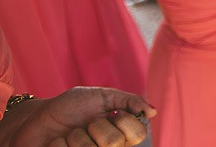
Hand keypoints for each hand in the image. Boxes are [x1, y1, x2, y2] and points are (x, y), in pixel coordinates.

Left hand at [4, 87, 155, 146]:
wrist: (38, 118)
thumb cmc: (71, 106)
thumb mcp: (102, 97)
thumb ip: (128, 101)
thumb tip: (153, 111)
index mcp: (121, 132)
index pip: (138, 134)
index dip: (123, 121)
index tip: (110, 114)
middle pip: (113, 143)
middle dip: (95, 127)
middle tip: (86, 124)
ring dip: (75, 137)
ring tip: (70, 134)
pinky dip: (59, 144)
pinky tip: (58, 143)